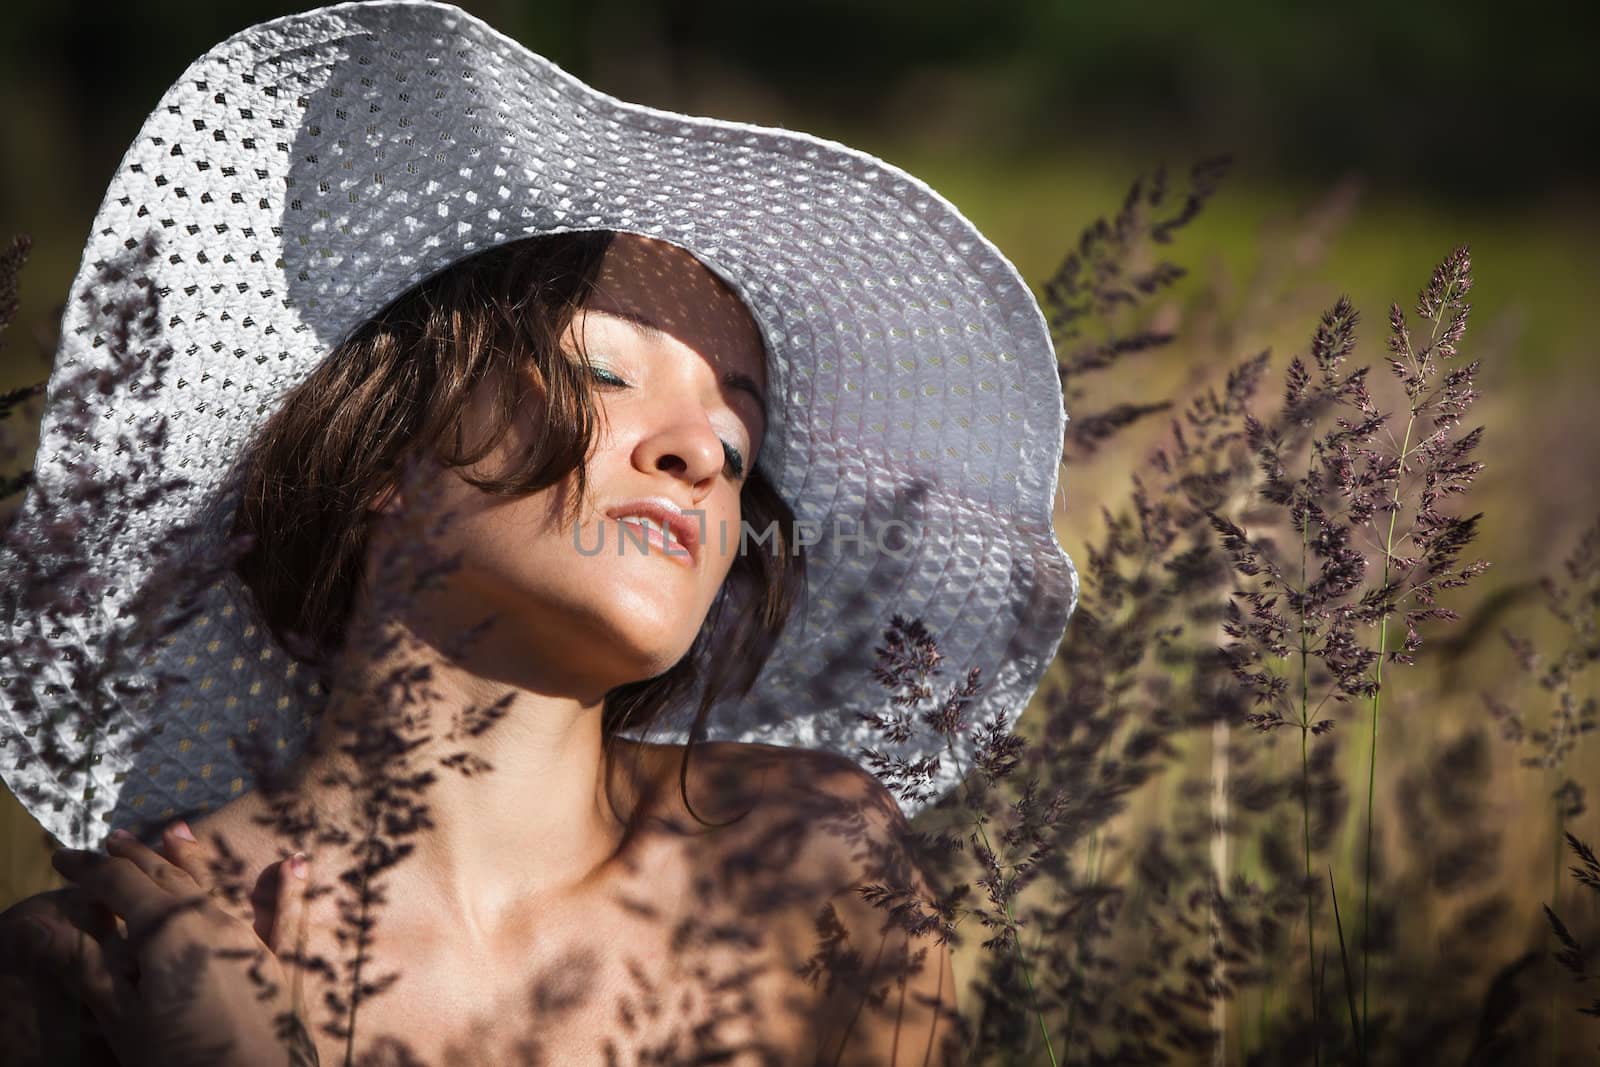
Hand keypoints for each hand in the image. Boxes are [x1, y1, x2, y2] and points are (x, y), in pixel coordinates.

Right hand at [5, 831, 318, 1066]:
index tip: (61, 859)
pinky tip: (297, 862)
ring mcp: (253, 937)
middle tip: (110, 841)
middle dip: (134, 858)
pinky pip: (289, 916)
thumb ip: (87, 967)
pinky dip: (289, 888)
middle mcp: (213, 920)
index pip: (118, 884)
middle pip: (165, 877)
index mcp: (167, 929)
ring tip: (176, 830)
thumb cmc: (180, 1062)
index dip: (87, 869)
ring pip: (216, 884)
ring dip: (192, 858)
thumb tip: (42, 927)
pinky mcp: (285, 963)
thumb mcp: (121, 1019)